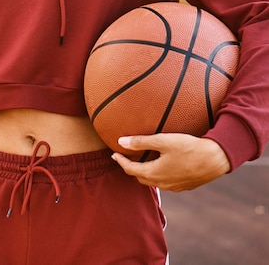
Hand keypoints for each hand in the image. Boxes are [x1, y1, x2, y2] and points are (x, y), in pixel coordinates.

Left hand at [111, 133, 230, 191]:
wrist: (215, 159)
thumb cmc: (188, 147)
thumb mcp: (163, 140)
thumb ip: (141, 142)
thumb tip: (120, 142)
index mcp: (154, 173)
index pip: (130, 169)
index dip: (120, 161)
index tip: (114, 154)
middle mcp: (162, 183)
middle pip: (140, 177)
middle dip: (131, 167)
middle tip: (126, 156)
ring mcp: (174, 186)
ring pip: (153, 181)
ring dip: (145, 171)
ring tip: (142, 160)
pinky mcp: (184, 186)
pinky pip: (165, 181)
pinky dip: (158, 174)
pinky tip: (161, 164)